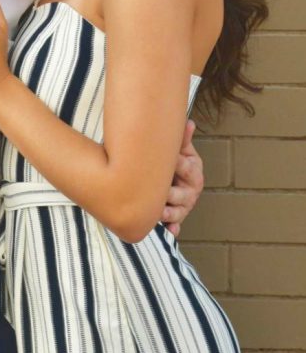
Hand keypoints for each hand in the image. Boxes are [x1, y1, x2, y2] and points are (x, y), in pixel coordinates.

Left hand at [162, 119, 203, 237]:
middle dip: (170, 193)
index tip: (167, 160)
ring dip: (168, 213)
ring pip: (177, 211)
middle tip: (158, 191)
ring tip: (159, 212)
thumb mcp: (182, 150)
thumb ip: (182, 139)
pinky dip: (172, 229)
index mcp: (194, 172)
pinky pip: (175, 225)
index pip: (186, 168)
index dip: (176, 164)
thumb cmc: (178, 162)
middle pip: (181, 194)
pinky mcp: (177, 217)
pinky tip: (169, 230)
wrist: (179, 179)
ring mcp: (184, 206)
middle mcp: (191, 191)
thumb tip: (188, 122)